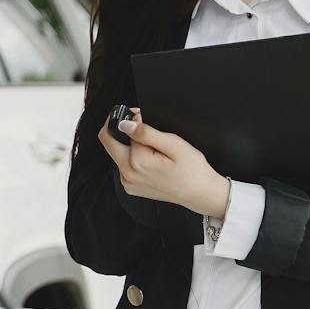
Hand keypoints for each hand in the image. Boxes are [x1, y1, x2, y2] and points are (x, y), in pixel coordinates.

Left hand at [96, 109, 228, 218]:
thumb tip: (125, 124)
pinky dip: (133, 157)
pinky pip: (123, 166)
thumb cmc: (192, 171)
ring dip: (129, 144)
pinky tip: (151, 159)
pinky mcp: (131, 187)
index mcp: (137, 161)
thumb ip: (146, 132)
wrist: (200, 193)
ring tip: (153, 147)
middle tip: (139, 124)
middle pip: (108, 142)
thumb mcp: (174, 144)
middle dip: (120, 128)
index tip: (142, 114)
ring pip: (117, 153)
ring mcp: (128, 182)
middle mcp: (128, 174)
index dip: (132, 118)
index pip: (123, 129)